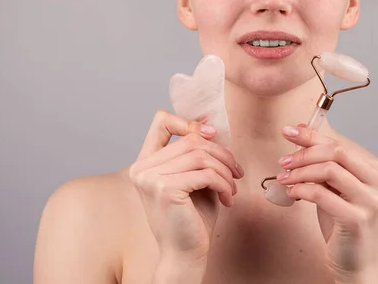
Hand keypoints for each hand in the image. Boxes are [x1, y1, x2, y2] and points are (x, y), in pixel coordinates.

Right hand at [128, 110, 242, 264]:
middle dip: (221, 153)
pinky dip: (224, 184)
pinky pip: (206, 174)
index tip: (211, 136)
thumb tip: (209, 126)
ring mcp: (151, 178)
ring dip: (225, 170)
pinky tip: (227, 198)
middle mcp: (142, 168)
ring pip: (200, 156)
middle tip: (236, 171)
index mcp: (145, 162)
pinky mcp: (165, 189)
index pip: (161, 121)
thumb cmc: (192, 218)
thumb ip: (196, 154)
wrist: (185, 255)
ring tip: (232, 187)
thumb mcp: (193, 178)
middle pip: (190, 140)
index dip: (188, 122)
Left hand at [277, 124, 377, 280]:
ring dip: (300, 172)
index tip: (288, 131)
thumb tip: (302, 129)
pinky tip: (292, 192)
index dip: (312, 136)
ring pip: (329, 170)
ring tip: (284, 178)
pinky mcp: (358, 219)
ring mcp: (373, 202)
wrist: (357, 264)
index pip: (340, 145)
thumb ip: (322, 162)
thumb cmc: (344, 223)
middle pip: (337, 153)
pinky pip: (322, 194)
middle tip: (283, 161)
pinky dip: (302, 189)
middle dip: (305, 153)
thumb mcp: (333, 187)